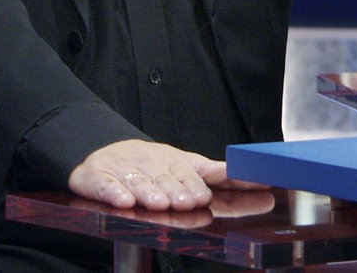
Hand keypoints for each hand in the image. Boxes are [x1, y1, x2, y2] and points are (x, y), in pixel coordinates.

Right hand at [68, 138, 269, 210]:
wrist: (101, 154)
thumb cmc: (150, 166)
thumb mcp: (184, 168)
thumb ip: (216, 178)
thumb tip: (257, 184)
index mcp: (179, 162)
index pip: (206, 173)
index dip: (227, 179)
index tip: (251, 182)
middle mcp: (154, 164)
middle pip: (170, 179)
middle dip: (181, 190)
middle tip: (193, 201)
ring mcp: (127, 170)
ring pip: (141, 183)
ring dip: (152, 192)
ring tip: (163, 203)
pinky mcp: (99, 177)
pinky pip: (107, 186)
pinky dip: (114, 193)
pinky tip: (124, 201)